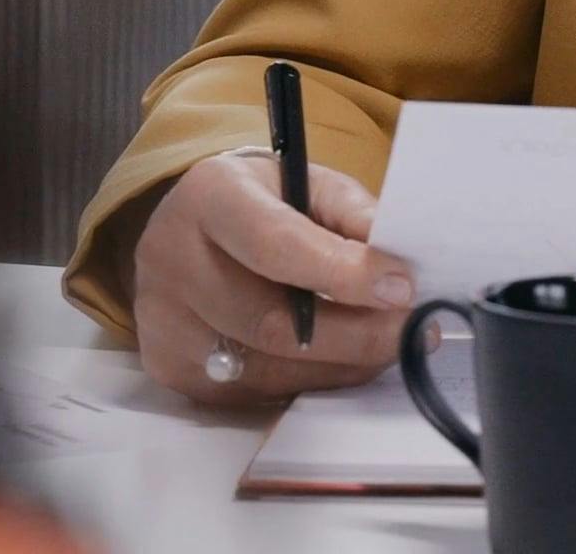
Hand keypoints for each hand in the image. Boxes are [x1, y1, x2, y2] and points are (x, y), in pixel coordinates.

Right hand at [129, 150, 414, 403]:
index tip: (402, 288)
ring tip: (384, 346)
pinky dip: (308, 383)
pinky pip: (254, 394)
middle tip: (411, 332)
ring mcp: (164, 321)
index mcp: (209, 197)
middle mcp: (171, 258)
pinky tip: (336, 361)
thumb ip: (352, 213)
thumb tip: (398, 262)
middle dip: (355, 335)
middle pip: (272, 322)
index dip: (344, 273)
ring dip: (340, 366)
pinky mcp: (170, 368)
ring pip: (268, 369)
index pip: (275, 245)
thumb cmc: (261, 203)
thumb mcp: (305, 182)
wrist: (189, 228)